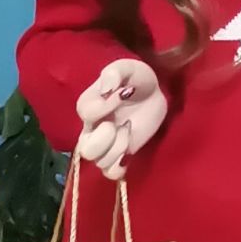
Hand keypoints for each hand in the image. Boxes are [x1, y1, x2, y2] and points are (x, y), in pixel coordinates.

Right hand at [75, 58, 167, 181]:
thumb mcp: (129, 68)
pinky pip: (111, 173)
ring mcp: (106, 144)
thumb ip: (114, 73)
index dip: (103, 107)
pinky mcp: (120, 156)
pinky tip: (130, 151)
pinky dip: (120, 165)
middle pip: (85, 149)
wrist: (155, 94)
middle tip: (119, 124)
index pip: (85, 113)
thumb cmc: (138, 79)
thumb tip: (107, 89)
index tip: (120, 95)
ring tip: (128, 132)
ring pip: (99, 162)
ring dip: (118, 148)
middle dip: (105, 138)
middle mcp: (92, 128)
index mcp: (90, 104)